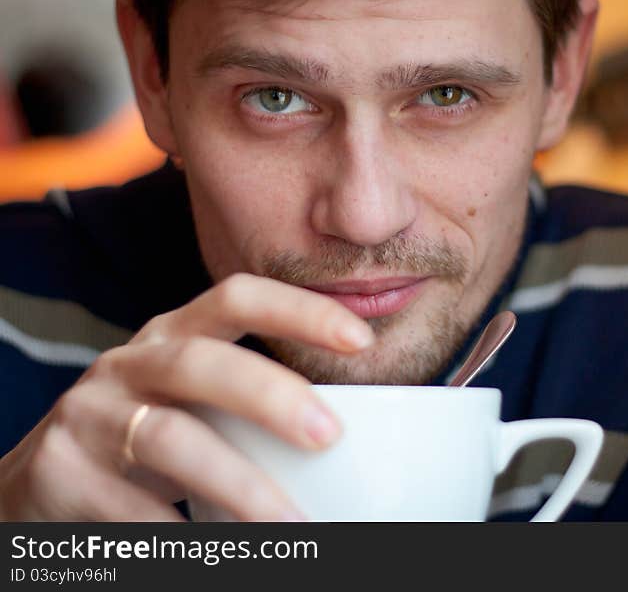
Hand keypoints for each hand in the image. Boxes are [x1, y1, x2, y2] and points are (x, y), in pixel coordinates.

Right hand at [0, 273, 373, 520]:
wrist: (42, 479)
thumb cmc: (147, 433)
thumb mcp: (192, 399)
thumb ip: (249, 402)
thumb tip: (351, 441)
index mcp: (172, 335)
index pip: (236, 297)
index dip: (299, 309)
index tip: (361, 339)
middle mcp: (129, 363)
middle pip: (202, 363)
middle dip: (270, 395)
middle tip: (329, 435)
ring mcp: (89, 415)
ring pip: (170, 440)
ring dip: (239, 485)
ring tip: (292, 523)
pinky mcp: (60, 473)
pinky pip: (133, 508)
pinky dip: (185, 536)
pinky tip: (226, 553)